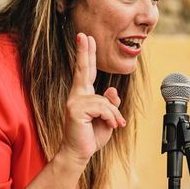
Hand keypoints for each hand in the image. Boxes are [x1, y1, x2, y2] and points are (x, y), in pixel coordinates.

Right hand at [59, 33, 125, 165]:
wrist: (80, 153)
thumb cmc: (92, 136)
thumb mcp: (107, 118)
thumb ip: (110, 103)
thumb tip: (111, 89)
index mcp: (83, 95)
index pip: (85, 71)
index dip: (86, 54)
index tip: (86, 37)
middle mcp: (76, 95)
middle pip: (82, 70)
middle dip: (85, 52)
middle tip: (85, 35)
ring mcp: (74, 102)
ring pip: (105, 100)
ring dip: (114, 114)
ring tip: (115, 124)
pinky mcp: (75, 110)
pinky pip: (103, 107)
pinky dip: (111, 117)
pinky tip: (112, 125)